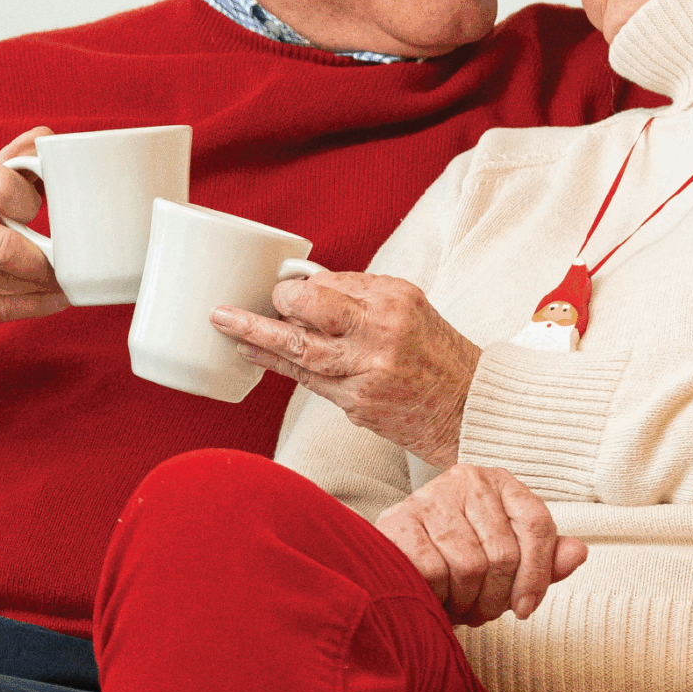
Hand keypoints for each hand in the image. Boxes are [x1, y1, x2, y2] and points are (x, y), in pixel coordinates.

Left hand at [210, 271, 480, 469]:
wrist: (468, 408)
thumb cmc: (435, 354)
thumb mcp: (409, 308)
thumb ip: (359, 296)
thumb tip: (307, 286)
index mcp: (394, 300)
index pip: (331, 284)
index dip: (299, 288)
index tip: (282, 291)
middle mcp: (380, 332)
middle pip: (312, 309)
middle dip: (275, 305)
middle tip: (244, 303)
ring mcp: (367, 370)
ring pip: (300, 349)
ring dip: (256, 335)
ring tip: (224, 323)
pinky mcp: (357, 403)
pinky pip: (307, 380)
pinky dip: (277, 365)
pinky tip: (251, 353)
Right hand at [375, 465, 587, 624]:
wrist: (398, 555)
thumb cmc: (460, 556)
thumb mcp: (508, 556)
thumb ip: (545, 559)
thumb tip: (578, 553)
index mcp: (501, 483)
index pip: (537, 525)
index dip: (538, 575)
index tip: (527, 609)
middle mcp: (468, 480)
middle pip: (504, 553)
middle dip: (497, 597)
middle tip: (484, 612)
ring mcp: (431, 497)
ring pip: (469, 566)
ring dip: (466, 601)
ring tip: (459, 605)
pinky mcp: (399, 520)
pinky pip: (433, 572)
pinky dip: (437, 595)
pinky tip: (433, 595)